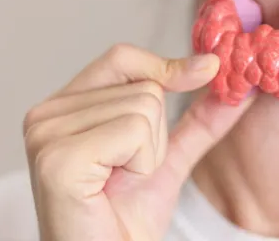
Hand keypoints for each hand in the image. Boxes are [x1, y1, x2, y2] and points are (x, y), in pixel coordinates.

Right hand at [23, 44, 253, 240]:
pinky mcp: (58, 157)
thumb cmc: (122, 221)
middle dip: (154, 137)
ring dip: (147, 155)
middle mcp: (46, 115)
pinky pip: (133, 132)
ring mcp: (46, 134)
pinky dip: (139, 165)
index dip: (164, 65)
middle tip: (124, 174)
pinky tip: (108, 189)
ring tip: (115, 183)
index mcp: (62, 108)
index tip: (206, 71)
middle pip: (142, 86)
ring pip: (143, 108)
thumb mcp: (164, 160)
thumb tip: (231, 86)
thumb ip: (194, 122)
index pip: (120, 58)